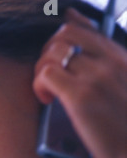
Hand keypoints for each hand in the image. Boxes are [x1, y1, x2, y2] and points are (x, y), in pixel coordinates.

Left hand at [33, 8, 126, 157]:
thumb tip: (77, 47)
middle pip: (65, 34)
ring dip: (41, 69)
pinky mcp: (81, 96)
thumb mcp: (123, 88)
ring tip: (48, 90)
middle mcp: (111, 62)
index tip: (53, 54)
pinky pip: (47, 74)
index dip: (61, 37)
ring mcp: (97, 77)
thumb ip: (104, 69)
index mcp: (122, 59)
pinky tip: (47, 100)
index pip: (85, 29)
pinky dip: (39, 85)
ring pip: (53, 52)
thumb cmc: (125, 128)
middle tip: (49, 74)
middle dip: (48, 51)